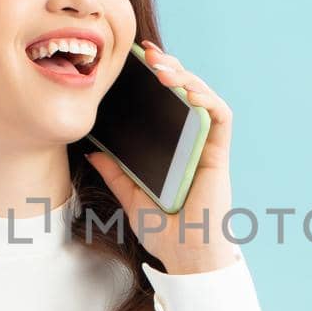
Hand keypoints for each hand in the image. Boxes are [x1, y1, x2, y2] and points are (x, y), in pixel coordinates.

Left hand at [86, 40, 238, 274]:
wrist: (185, 256)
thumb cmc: (164, 231)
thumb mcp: (129, 196)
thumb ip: (115, 172)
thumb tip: (91, 150)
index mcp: (174, 147)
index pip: (168, 103)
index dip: (157, 77)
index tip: (136, 60)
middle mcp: (193, 142)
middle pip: (187, 93)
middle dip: (169, 67)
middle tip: (147, 54)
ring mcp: (208, 146)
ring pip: (204, 97)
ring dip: (186, 76)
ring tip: (162, 67)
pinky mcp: (220, 154)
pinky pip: (221, 117)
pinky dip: (207, 99)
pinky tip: (188, 91)